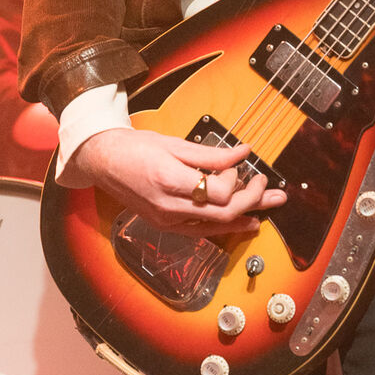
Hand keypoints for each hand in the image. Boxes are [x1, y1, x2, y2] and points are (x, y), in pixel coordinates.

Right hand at [73, 127, 287, 238]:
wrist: (104, 161)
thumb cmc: (135, 148)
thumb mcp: (174, 143)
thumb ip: (211, 154)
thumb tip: (243, 152)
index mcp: (169, 180)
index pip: (217, 192)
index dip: (235, 180)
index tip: (241, 165)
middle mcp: (168, 206)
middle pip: (222, 213)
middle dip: (252, 201)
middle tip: (269, 189)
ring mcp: (166, 220)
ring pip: (215, 226)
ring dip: (245, 218)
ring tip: (268, 210)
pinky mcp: (165, 225)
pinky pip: (201, 231)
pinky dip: (225, 226)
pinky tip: (244, 222)